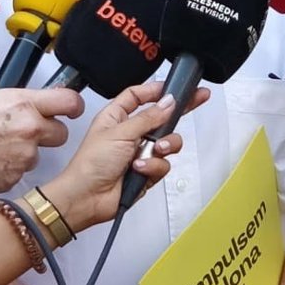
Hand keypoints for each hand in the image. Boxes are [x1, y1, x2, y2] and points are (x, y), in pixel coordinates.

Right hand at [0, 87, 85, 196]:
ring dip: (22, 154)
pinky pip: (18, 174)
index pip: (69, 102)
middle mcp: (29, 130)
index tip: (70, 110)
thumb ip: (4, 100)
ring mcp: (22, 158)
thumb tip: (9, 104)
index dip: (72, 106)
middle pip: (61, 134)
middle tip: (27, 134)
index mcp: (22, 104)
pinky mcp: (11, 180)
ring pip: (36, 156)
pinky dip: (6, 171)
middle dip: (48, 134)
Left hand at [44, 82, 208, 231]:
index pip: (140, 96)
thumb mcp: (120, 132)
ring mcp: (139, 152)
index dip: (157, 90)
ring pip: (168, 142)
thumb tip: (168, 103)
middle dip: (176, 113)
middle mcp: (130, 132)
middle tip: (197, 99)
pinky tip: (139, 170)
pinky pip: (163, 164)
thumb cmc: (91, 164)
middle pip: (160, 116)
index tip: (176, 86)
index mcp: (117, 116)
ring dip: (164, 146)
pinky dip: (153, 167)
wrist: (87, 198)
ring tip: (154, 151)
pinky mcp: (146, 171)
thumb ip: (148, 117)